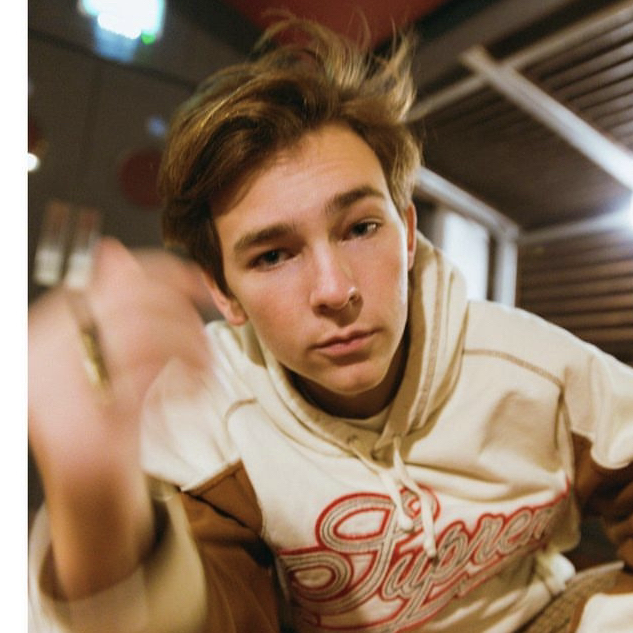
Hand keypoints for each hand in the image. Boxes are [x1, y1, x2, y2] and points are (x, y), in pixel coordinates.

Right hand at [28, 238, 212, 596]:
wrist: (88, 485)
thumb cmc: (103, 411)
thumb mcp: (107, 351)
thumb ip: (109, 303)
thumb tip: (114, 251)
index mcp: (45, 326)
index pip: (111, 282)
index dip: (164, 275)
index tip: (203, 285)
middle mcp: (41, 351)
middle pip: (135, 306)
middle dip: (185, 321)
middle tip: (208, 346)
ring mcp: (58, 392)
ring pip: (147, 339)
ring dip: (191, 351)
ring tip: (206, 372)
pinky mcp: (83, 430)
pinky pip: (150, 386)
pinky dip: (185, 384)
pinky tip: (196, 392)